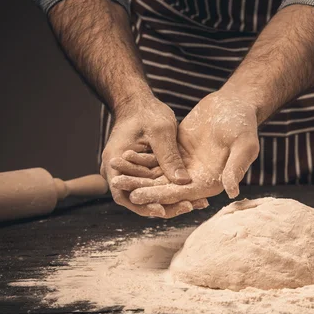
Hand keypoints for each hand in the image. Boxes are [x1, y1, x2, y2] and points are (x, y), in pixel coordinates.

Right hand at [100, 94, 193, 215]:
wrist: (139, 103)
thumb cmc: (146, 112)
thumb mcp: (160, 131)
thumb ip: (169, 156)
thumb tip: (183, 182)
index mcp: (115, 163)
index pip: (125, 194)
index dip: (143, 204)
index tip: (163, 210)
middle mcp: (120, 173)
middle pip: (140, 199)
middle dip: (165, 206)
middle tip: (190, 207)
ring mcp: (132, 174)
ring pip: (150, 194)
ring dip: (172, 201)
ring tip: (198, 203)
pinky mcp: (145, 172)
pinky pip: (157, 186)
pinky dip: (172, 190)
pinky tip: (194, 194)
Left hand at [118, 92, 259, 205]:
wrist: (235, 104)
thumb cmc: (243, 124)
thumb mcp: (244, 144)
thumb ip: (236, 167)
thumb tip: (231, 191)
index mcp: (213, 182)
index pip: (182, 194)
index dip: (159, 195)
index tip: (138, 197)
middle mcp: (197, 179)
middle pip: (165, 188)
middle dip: (142, 188)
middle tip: (119, 187)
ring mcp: (186, 167)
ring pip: (158, 175)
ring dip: (137, 176)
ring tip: (114, 176)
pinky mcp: (177, 154)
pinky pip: (156, 160)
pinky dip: (141, 160)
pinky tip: (122, 159)